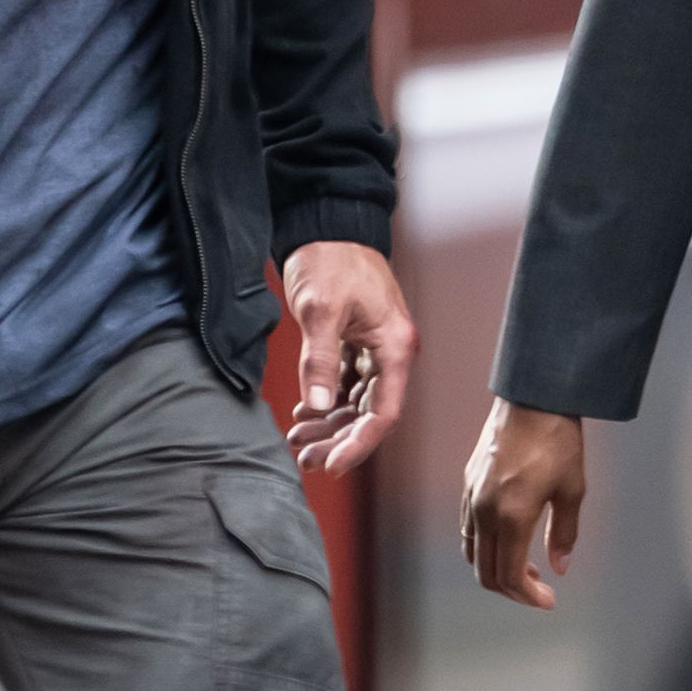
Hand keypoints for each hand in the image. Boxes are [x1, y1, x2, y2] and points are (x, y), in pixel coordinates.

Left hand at [276, 241, 417, 476]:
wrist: (327, 224)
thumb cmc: (330, 259)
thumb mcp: (321, 309)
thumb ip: (320, 359)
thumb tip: (318, 406)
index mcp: (394, 347)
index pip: (382, 414)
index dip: (357, 445)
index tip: (330, 465)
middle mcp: (391, 352)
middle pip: (369, 415)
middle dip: (338, 440)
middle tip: (304, 458)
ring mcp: (375, 349)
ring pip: (356, 403)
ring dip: (329, 425)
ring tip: (297, 440)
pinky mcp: (358, 343)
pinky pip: (346, 386)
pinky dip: (326, 402)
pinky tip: (303, 413)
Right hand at [460, 401, 585, 608]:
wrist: (533, 396)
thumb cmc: (556, 438)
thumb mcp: (572, 489)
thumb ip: (564, 533)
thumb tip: (560, 566)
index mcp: (510, 516)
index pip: (508, 576)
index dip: (527, 596)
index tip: (547, 600)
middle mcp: (484, 510)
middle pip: (485, 571)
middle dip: (511, 588)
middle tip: (537, 589)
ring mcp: (472, 495)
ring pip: (473, 551)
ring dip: (495, 567)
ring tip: (525, 564)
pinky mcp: (469, 481)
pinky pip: (469, 527)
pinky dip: (484, 545)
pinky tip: (507, 537)